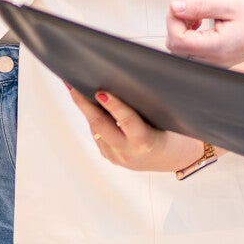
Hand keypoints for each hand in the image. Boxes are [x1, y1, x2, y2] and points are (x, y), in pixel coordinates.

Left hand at [69, 87, 205, 173]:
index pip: (126, 120)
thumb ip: (144, 107)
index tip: (101, 92)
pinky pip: (98, 134)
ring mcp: (116, 156)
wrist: (170, 158)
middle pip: (101, 125)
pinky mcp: (110, 156)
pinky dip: (94, 118)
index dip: (113, 105)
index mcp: (145, 141)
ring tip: (76, 89)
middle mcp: (128, 152)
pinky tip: (89, 105)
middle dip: (85, 104)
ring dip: (86, 109)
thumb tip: (120, 85)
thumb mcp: (163, 120)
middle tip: (73, 86)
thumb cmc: (170, 132)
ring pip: (96, 129)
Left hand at [166, 0, 243, 66]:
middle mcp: (216, 60)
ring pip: (183, 53)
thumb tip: (174, 7)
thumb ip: (199, 6)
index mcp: (218, 47)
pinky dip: (191, 38)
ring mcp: (217, 63)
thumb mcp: (229, 3)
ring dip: (183, 32)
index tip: (182, 5)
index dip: (173, 21)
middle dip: (176, 26)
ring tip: (198, 16)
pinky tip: (203, 25)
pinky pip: (194, 54)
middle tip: (190, 9)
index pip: (177, 41)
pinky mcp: (219, 61)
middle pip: (176, 49)